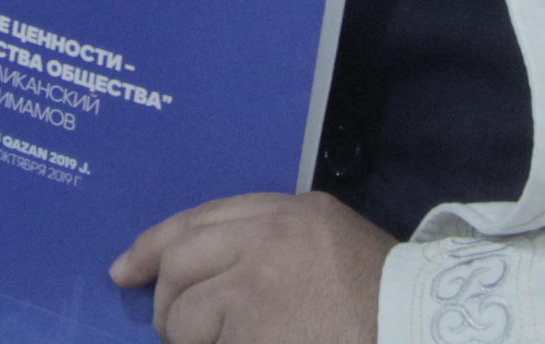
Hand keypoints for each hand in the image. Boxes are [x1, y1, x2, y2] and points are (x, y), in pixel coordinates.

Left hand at [111, 193, 394, 343]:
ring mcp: (258, 284)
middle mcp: (271, 237)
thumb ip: (276, 244)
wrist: (418, 331)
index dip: (157, 244)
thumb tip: (208, 273)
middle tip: (171, 329)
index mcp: (294, 213)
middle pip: (182, 259)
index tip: (127, 268)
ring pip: (183, 313)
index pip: (205, 217)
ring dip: (187, 340)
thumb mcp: (332, 247)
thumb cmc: (382, 305)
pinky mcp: (250, 330)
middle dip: (166, 300)